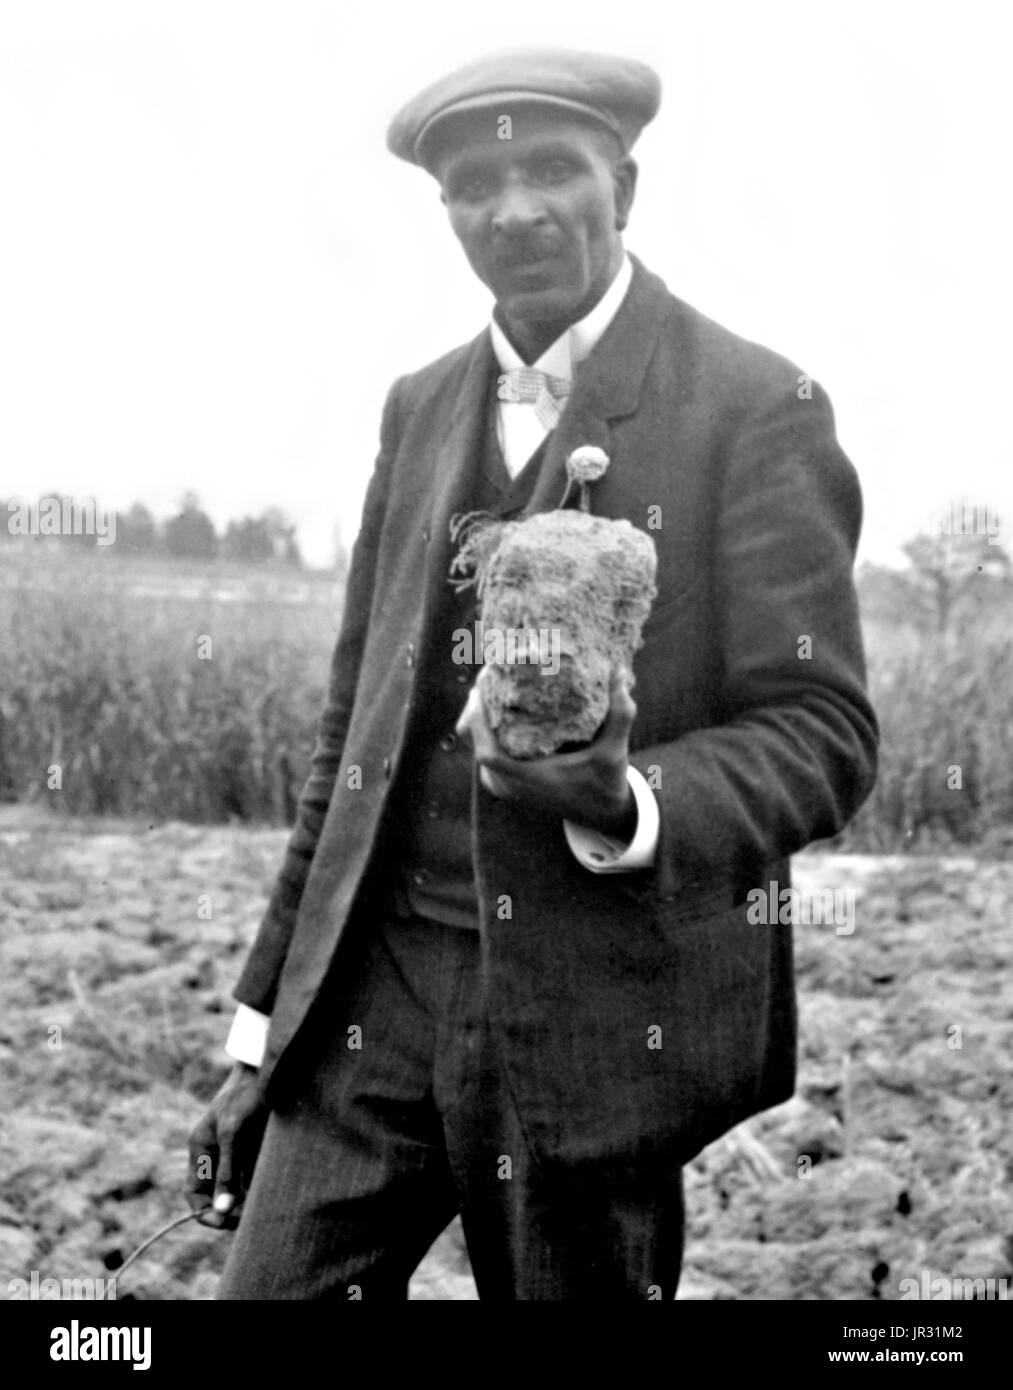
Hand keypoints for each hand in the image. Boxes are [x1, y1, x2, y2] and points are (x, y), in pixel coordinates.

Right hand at [186, 1062, 268, 1228]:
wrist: (268, 1072)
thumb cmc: (246, 1096)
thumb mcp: (233, 1132)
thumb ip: (227, 1170)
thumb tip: (222, 1208)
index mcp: (200, 1148)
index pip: (194, 1194)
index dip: (206, 1213)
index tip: (225, 1223)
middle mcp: (214, 1153)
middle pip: (216, 1195)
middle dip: (229, 1210)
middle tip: (249, 1217)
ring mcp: (233, 1151)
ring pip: (235, 1189)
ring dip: (246, 1200)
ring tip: (261, 1204)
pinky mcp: (252, 1148)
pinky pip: (250, 1177)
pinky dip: (257, 1186)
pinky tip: (269, 1188)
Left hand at [456, 664, 637, 839]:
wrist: (600, 812)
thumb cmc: (606, 783)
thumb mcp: (614, 750)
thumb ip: (620, 714)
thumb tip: (619, 671)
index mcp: (526, 779)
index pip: (486, 751)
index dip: (478, 719)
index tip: (482, 685)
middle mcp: (507, 783)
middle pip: (471, 738)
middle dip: (476, 703)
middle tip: (492, 670)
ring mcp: (500, 783)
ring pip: (472, 741)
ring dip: (479, 711)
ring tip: (494, 680)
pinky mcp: (501, 780)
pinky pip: (480, 746)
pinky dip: (484, 724)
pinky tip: (498, 701)